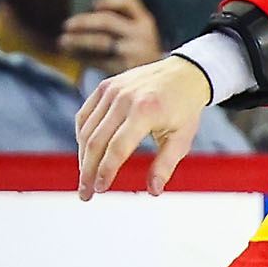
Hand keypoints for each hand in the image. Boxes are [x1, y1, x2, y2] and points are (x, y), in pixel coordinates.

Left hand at [60, 0, 161, 73]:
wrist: (161, 83)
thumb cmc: (139, 54)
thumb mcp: (138, 36)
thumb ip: (119, 25)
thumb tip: (81, 21)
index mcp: (145, 21)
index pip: (128, 2)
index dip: (109, 0)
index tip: (93, 3)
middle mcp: (142, 34)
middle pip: (107, 21)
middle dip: (83, 21)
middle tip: (66, 25)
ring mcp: (134, 52)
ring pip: (99, 41)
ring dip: (77, 40)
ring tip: (63, 41)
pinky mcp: (125, 69)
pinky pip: (97, 60)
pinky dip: (81, 57)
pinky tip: (72, 54)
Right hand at [76, 55, 212, 198]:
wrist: (185, 73)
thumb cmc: (185, 108)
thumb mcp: (183, 137)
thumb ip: (166, 164)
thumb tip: (153, 191)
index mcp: (146, 110)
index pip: (118, 147)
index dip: (106, 170)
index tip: (100, 189)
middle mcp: (125, 98)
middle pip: (96, 141)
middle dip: (88, 171)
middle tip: (86, 193)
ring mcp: (112, 90)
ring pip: (86, 129)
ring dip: (83, 157)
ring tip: (85, 178)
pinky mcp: (105, 86)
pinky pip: (85, 115)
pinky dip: (82, 136)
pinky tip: (85, 154)